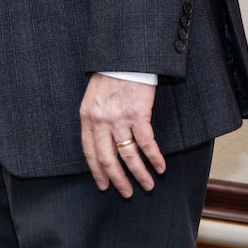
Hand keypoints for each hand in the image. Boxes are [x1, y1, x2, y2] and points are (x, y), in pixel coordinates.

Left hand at [79, 74, 163, 197]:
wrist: (124, 55)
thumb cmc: (110, 72)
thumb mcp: (94, 95)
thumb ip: (95, 116)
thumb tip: (101, 137)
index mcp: (87, 116)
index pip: (89, 151)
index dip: (97, 171)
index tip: (103, 185)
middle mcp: (100, 121)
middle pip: (107, 159)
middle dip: (117, 179)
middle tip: (126, 193)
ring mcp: (119, 119)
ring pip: (128, 156)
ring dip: (139, 174)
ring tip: (147, 185)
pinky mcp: (138, 115)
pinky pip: (146, 143)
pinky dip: (154, 158)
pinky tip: (160, 167)